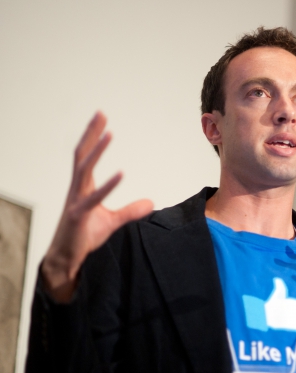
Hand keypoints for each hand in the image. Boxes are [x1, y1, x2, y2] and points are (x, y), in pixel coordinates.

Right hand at [41, 112, 152, 301]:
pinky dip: (108, 185)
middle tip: (100, 114)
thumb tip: (151, 203)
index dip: (92, 137)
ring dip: (97, 151)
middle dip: (91, 134)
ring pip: (84, 170)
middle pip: (82, 155)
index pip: (86, 156)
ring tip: (108, 134)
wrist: (67, 258)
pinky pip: (94, 197)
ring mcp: (76, 201)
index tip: (101, 119)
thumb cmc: (84, 236)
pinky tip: (122, 173)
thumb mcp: (112, 221)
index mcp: (83, 188)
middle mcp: (77, 190)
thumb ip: (131, 210)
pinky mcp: (79, 215)